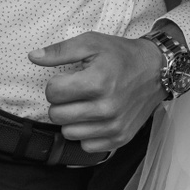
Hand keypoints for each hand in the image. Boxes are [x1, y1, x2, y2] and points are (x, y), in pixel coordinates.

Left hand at [31, 31, 163, 152]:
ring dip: (72, 120)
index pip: (52, 92)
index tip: (68, 79)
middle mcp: (106, 107)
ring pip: (68, 133)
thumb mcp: (92, 43)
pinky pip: (86, 146)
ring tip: (85, 105)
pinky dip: (87, 134)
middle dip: (61, 102)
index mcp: (97, 82)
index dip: (56, 84)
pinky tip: (95, 118)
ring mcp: (114, 125)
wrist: (157, 70)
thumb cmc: (122, 55)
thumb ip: (60, 50)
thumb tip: (33, 56)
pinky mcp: (120, 138)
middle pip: (56, 115)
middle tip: (76, 92)